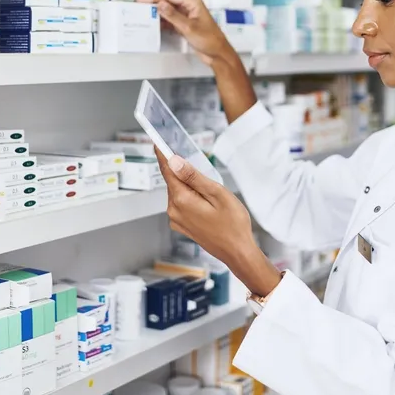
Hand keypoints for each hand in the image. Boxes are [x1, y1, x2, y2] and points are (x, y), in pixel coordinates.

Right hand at [139, 0, 235, 65]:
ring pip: (168, 10)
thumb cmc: (209, 40)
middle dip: (153, 2)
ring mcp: (187, 15)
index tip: (141, 0)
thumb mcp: (189, 27)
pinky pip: (171, 19)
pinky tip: (154, 24)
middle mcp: (189, 6)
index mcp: (192, 2)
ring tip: (143, 14)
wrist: (217, 54)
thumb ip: (173, 15)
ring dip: (157, 12)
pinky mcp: (185, 24)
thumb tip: (159, 4)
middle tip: (139, 6)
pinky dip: (162, 21)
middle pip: (168, 0)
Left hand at [155, 148, 281, 296]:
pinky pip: (181, 203)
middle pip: (173, 180)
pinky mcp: (182, 225)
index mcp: (182, 200)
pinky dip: (189, 196)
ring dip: (188, 184)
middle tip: (198, 163)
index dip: (162, 154)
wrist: (238, 252)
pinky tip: (205, 200)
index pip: (167, 170)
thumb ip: (194, 177)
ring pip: (177, 192)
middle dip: (181, 170)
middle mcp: (174, 210)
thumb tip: (175, 162)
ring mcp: (177, 219)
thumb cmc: (233, 225)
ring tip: (209, 188)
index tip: (157, 141)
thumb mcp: (218, 194)